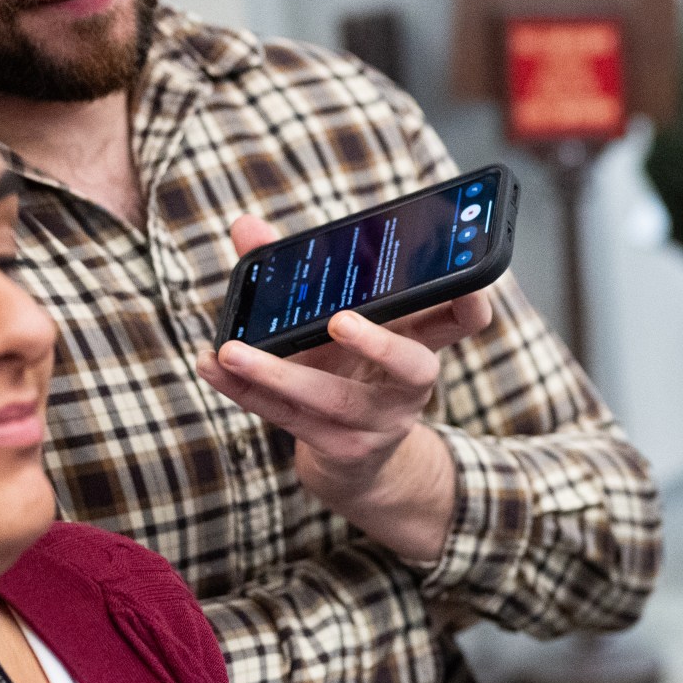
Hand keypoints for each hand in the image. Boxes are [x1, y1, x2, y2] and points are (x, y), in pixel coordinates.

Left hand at [196, 215, 490, 564]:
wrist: (356, 457)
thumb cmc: (348, 369)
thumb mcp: (337, 322)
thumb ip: (296, 272)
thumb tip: (246, 225)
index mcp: (418, 343)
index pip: (460, 322)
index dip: (471, 303)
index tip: (468, 283)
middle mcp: (408, 386)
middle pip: (413, 367)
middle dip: (379, 343)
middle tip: (340, 320)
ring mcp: (377, 421)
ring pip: (331, 399)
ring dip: (277, 374)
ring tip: (232, 350)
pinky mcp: (339, 447)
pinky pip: (286, 418)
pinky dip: (244, 392)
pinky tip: (210, 367)